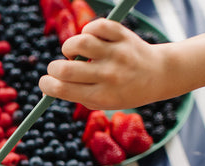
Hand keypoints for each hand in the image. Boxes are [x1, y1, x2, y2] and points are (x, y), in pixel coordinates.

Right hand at [38, 18, 166, 109]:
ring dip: (70, 47)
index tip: (46, 82)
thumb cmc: (123, 91)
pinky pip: (97, 26)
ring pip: (79, 43)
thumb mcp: (102, 102)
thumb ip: (76, 94)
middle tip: (58, 68)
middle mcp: (109, 76)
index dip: (46, 85)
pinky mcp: (123, 36)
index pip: (61, 90)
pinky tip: (92, 38)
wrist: (159, 75)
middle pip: (65, 69)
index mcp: (101, 96)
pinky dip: (88, 30)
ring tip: (75, 52)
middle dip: (53, 68)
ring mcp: (117, 54)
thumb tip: (50, 83)